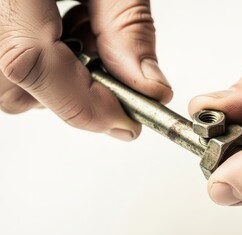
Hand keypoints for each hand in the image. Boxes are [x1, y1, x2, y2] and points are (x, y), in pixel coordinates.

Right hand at [0, 0, 171, 140]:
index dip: (84, 107)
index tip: (127, 124)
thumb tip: (150, 88)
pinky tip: (56, 27)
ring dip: (57, 78)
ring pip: (8, 87)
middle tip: (106, 62)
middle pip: (16, 89)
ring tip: (78, 29)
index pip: (31, 65)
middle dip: (74, 92)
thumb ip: (128, 29)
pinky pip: (3, 67)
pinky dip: (40, 64)